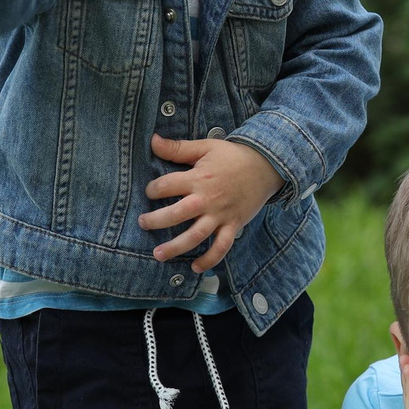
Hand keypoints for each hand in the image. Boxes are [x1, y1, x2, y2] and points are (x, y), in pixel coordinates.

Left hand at [138, 135, 280, 270]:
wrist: (266, 166)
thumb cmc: (233, 156)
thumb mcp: (205, 147)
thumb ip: (178, 148)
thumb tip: (153, 140)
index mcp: (198, 178)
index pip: (167, 186)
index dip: (153, 190)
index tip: (150, 193)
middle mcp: (207, 199)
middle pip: (176, 214)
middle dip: (155, 221)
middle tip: (142, 224)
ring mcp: (220, 215)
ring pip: (195, 235)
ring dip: (175, 247)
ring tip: (157, 254)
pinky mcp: (233, 225)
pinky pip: (221, 246)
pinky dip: (209, 259)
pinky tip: (195, 267)